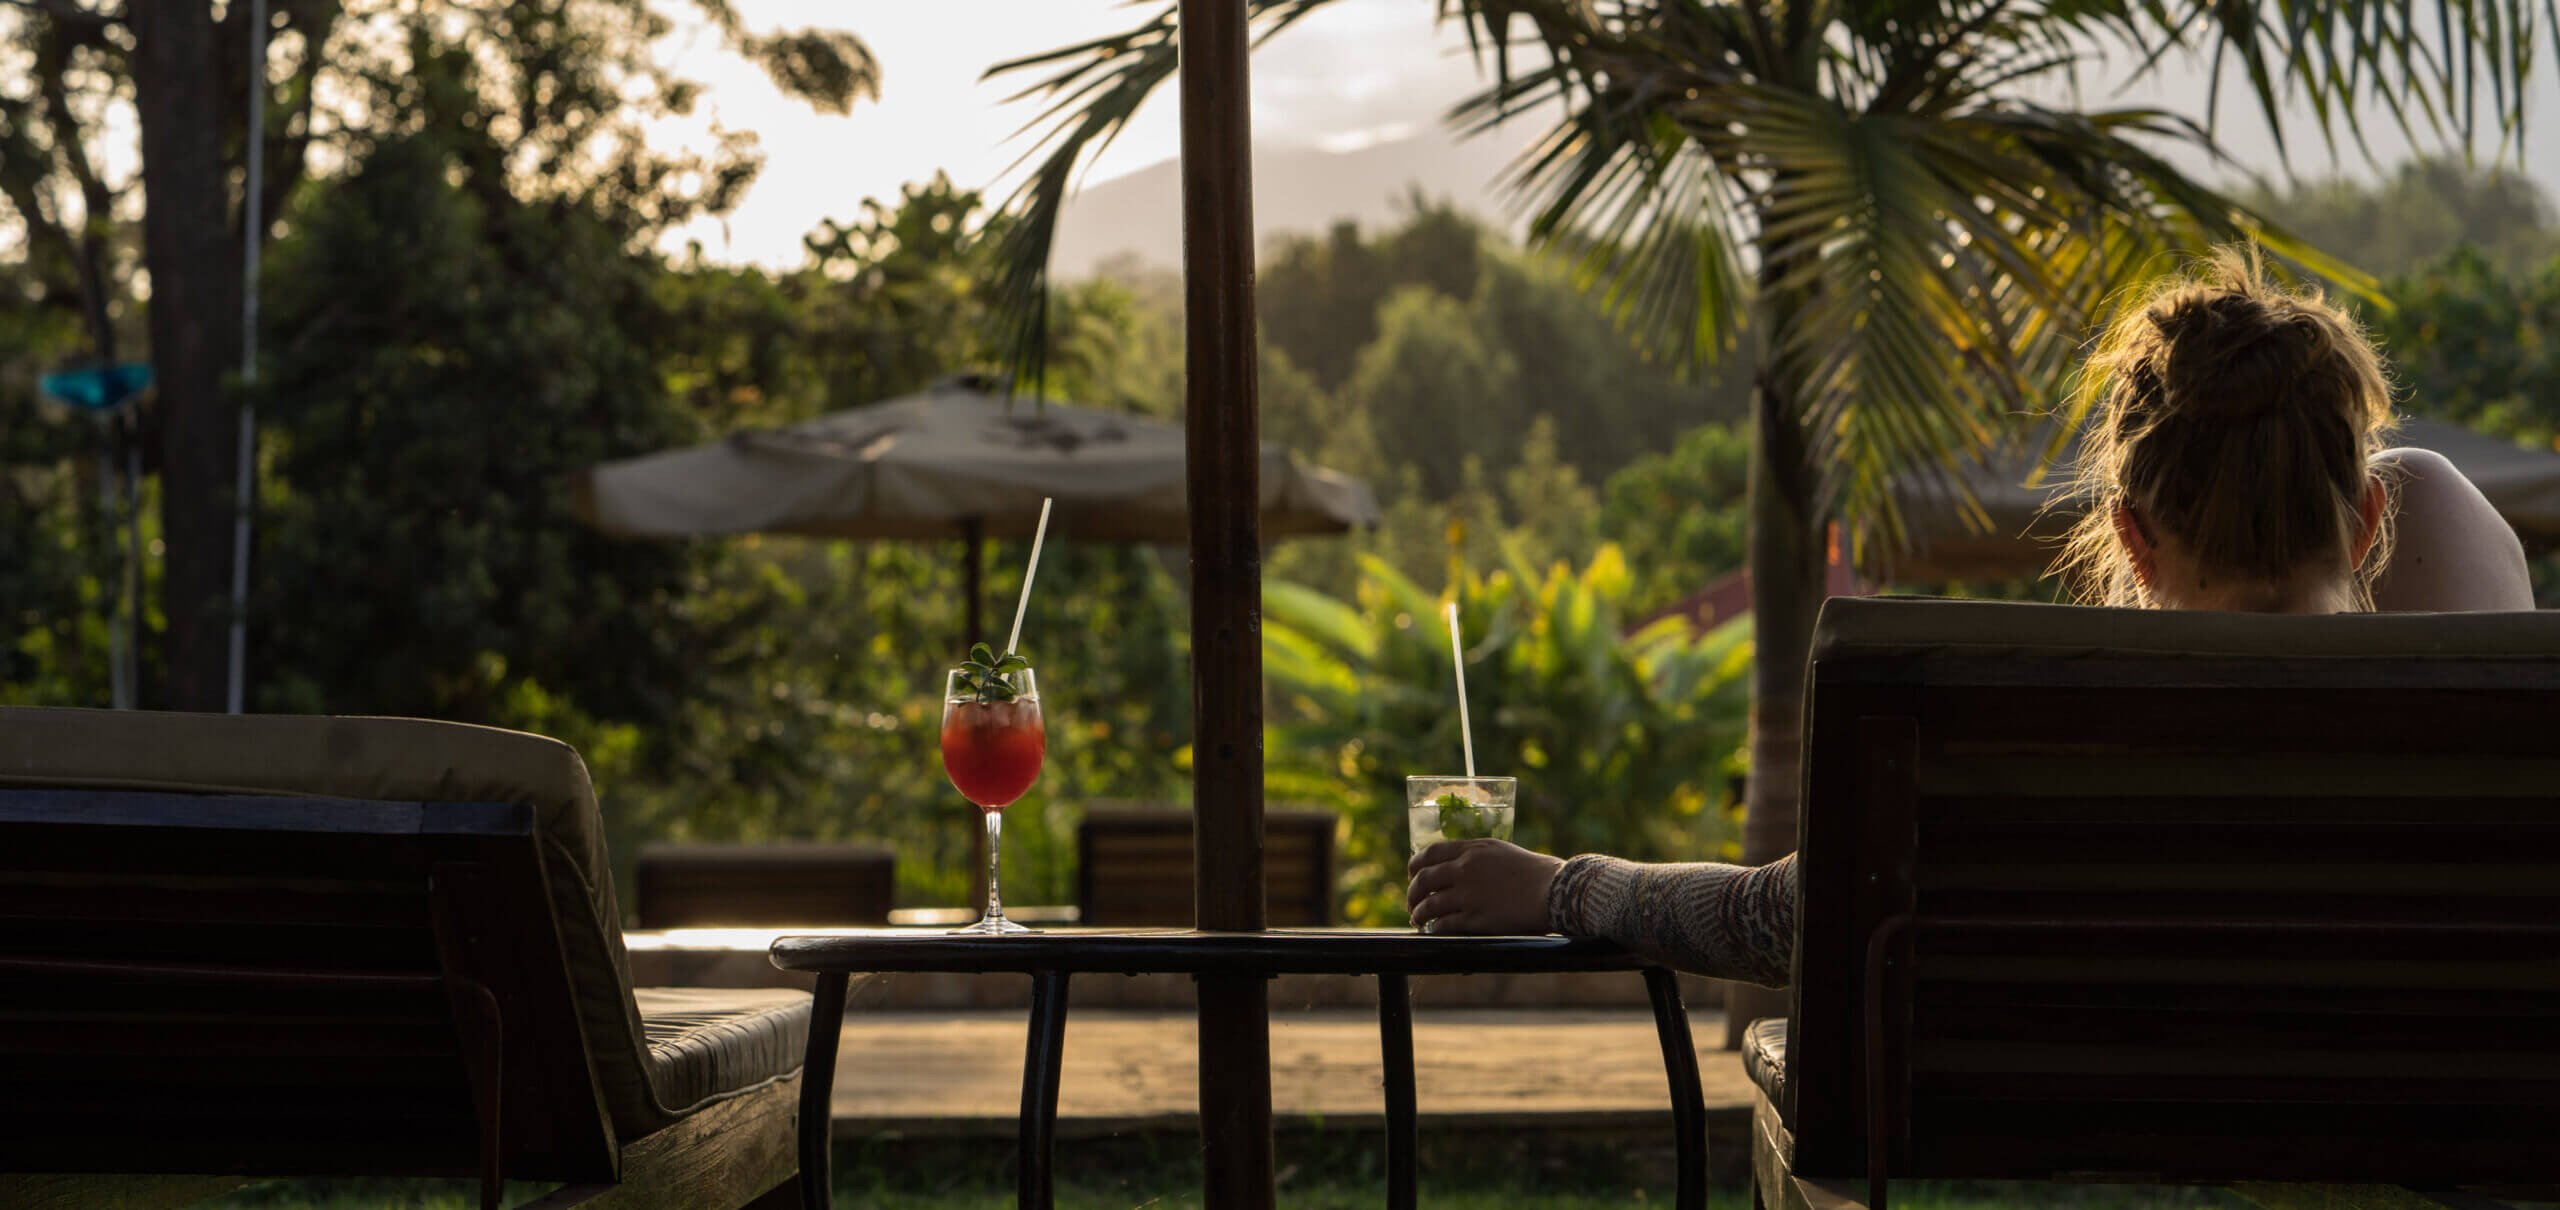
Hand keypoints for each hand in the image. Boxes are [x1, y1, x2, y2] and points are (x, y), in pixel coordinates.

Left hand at [1405, 839, 1564, 934]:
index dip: (1415, 865)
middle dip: (1412, 893)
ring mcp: (1468, 895)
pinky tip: (1435, 931)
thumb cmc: (1537, 872)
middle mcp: (1466, 869)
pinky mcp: (1475, 919)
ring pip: (1429, 905)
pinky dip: (1435, 929)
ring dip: (1419, 914)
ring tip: (1418, 920)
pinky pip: (1444, 925)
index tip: (1412, 874)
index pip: (1431, 853)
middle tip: (1412, 902)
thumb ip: (1479, 857)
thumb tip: (1461, 867)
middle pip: (1423, 880)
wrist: (1555, 891)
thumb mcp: (1503, 853)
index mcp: (1473, 849)